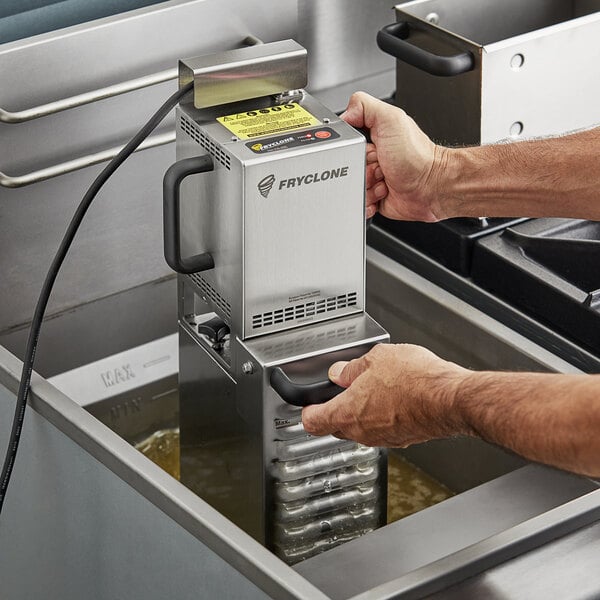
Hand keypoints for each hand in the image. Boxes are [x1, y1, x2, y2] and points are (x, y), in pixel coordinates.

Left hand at [302, 344, 467, 446]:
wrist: (450, 398)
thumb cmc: (416, 381)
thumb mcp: (376, 359)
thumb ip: (352, 368)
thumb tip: (340, 372)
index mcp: (347, 413)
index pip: (312, 422)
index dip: (307, 412)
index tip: (308, 404)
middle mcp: (362, 431)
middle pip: (335, 427)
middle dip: (335, 410)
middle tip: (341, 391)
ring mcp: (383, 437)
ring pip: (361, 428)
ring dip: (361, 411)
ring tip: (373, 387)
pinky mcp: (403, 438)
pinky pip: (383, 428)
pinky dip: (382, 416)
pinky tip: (394, 397)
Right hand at [341, 92, 448, 221]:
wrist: (431, 187)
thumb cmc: (417, 157)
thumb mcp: (390, 118)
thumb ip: (364, 106)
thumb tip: (345, 113)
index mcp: (373, 136)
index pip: (346, 141)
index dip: (354, 148)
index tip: (369, 148)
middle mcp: (373, 157)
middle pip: (347, 167)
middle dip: (361, 169)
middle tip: (380, 164)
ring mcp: (373, 178)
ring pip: (352, 187)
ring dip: (366, 185)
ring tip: (384, 179)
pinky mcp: (374, 197)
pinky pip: (359, 204)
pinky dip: (368, 201)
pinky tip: (383, 192)